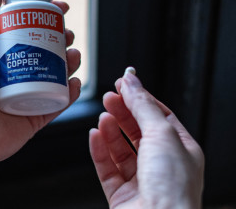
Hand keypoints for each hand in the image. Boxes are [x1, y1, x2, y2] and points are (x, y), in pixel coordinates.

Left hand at [0, 0, 80, 181]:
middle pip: (49, 51)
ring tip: (72, 56)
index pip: (31, 31)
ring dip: (72, 62)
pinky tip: (75, 82)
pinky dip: (72, 91)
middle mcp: (19, 73)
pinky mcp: (38, 116)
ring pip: (59, 74)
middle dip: (62, 39)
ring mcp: (30, 94)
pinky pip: (61, 101)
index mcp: (4, 56)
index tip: (60, 8)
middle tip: (66, 35)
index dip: (48, 19)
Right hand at [89, 68, 203, 208]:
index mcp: (181, 150)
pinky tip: (95, 136)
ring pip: (121, 149)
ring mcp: (141, 180)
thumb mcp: (161, 133)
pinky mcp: (122, 194)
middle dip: (123, 111)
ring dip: (110, 130)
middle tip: (109, 97)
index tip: (123, 84)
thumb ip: (142, 105)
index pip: (158, 115)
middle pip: (138, 130)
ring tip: (103, 116)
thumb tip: (131, 81)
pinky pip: (107, 167)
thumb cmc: (173, 189)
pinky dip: (99, 150)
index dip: (140, 98)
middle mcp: (162, 165)